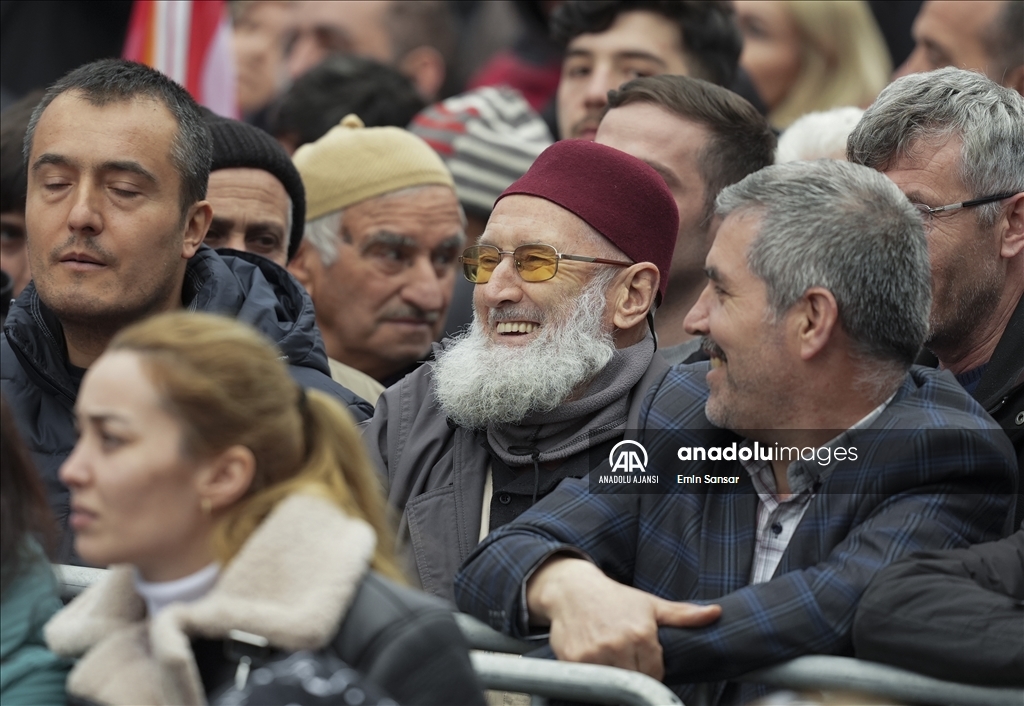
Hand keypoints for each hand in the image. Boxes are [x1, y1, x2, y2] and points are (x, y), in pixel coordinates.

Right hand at [526, 556, 720, 679]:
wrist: (573, 590)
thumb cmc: (615, 599)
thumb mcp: (650, 604)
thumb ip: (683, 614)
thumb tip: (715, 613)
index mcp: (641, 634)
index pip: (655, 674)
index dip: (651, 670)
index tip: (643, 660)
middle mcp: (618, 645)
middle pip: (635, 680)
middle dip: (633, 674)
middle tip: (626, 659)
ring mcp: (594, 655)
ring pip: (613, 683)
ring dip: (613, 677)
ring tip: (611, 659)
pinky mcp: (574, 660)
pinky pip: (590, 681)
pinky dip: (593, 676)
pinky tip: (594, 659)